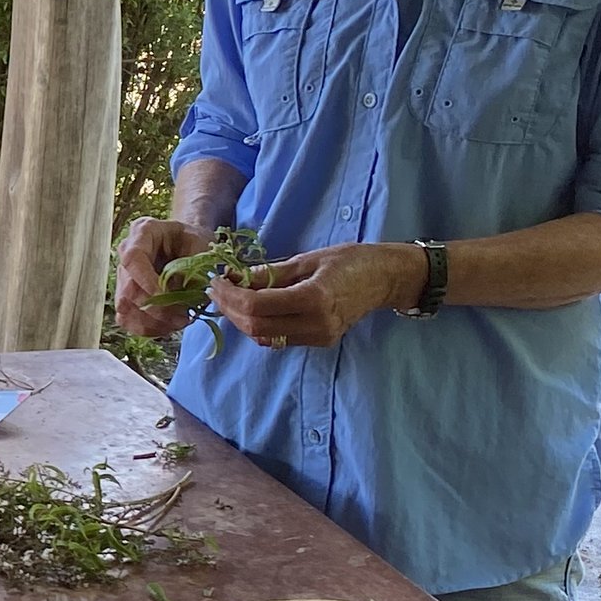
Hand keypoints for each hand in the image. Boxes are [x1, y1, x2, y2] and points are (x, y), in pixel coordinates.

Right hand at [115, 216, 216, 341]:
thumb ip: (190, 268)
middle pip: (128, 289)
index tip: (167, 297)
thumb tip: (180, 295)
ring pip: (125, 308)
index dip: (147, 282)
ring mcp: (123, 277)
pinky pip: (128, 320)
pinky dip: (148, 328)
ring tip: (179, 321)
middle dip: (157, 309)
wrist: (188, 242)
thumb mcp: (199, 246)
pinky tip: (168, 326)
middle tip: (183, 316)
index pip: (132, 259)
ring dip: (153, 322)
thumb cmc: (193, 239)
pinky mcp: (127, 297)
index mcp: (142, 233)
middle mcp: (126, 255)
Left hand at [210, 242, 425, 351]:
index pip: (257, 307)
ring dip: (241, 320)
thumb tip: (234, 277)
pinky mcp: (320, 341)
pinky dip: (259, 325)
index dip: (230, 296)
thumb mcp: (307, 259)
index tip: (216, 281)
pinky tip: (252, 308)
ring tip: (230, 297)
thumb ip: (270, 273)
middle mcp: (316, 324)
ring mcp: (319, 336)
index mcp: (314, 299)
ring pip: (264, 337)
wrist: (384, 278)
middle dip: (230, 310)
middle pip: (256, 328)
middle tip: (217, 290)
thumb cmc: (349, 260)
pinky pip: (279, 339)